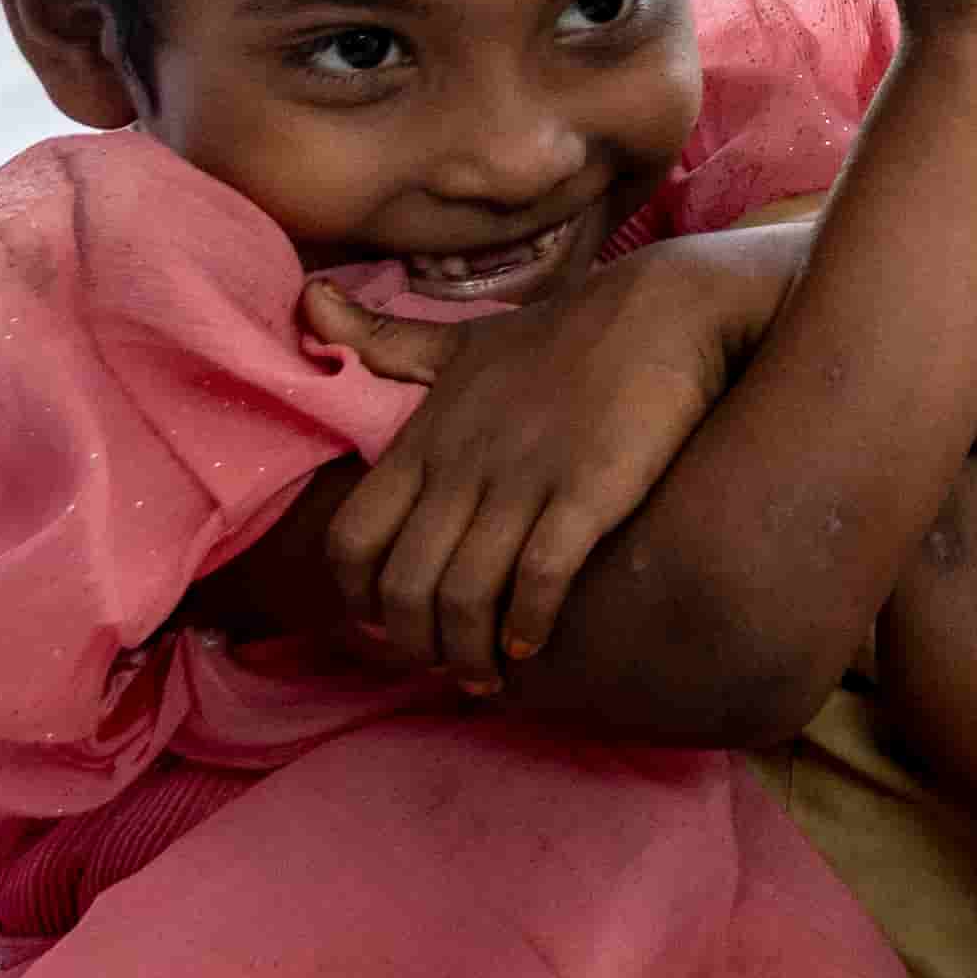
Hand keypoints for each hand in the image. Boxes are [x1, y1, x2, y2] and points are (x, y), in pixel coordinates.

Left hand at [323, 230, 788, 685]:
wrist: (667, 307)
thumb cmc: (564, 332)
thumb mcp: (461, 339)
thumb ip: (385, 341)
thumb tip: (309, 300)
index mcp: (426, 438)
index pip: (352, 540)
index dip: (359, 599)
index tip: (387, 624)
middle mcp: (463, 464)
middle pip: (404, 586)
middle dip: (416, 644)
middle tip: (443, 665)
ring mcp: (524, 479)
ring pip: (465, 597)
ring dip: (469, 654)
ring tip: (487, 677)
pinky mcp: (588, 491)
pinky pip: (540, 581)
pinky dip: (528, 626)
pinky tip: (533, 643)